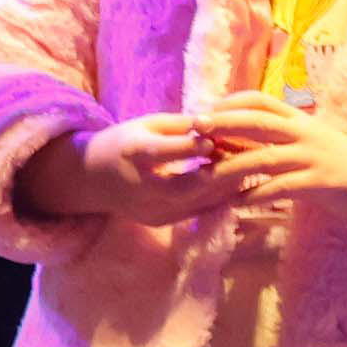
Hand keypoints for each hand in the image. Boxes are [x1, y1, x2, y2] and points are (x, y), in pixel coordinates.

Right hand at [24, 113, 241, 224]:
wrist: (92, 179)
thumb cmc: (124, 142)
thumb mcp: (145, 124)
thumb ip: (179, 127)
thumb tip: (215, 124)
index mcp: (132, 156)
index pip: (165, 152)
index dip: (193, 145)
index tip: (218, 136)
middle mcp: (141, 188)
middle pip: (187, 185)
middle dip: (222, 172)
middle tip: (253, 158)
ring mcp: (151, 210)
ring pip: (197, 202)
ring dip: (227, 187)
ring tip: (254, 170)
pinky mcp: (161, 222)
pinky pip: (196, 211)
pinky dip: (219, 198)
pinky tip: (241, 185)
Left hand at [193, 91, 346, 231]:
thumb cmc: (342, 161)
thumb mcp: (311, 142)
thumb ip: (280, 139)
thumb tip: (240, 141)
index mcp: (300, 120)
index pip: (261, 100)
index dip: (232, 102)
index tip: (207, 110)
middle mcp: (304, 133)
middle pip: (257, 122)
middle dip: (223, 123)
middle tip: (194, 129)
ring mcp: (312, 157)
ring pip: (264, 158)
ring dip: (232, 166)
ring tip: (207, 176)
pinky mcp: (320, 183)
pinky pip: (282, 188)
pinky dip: (256, 196)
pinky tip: (237, 204)